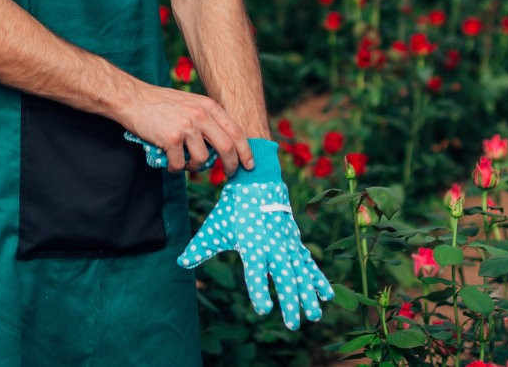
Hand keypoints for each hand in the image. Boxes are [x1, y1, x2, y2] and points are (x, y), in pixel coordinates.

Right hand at [120, 83, 253, 174]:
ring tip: (185, 162)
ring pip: (203, 158)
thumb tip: (223, 145)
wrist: (134, 99)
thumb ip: (207, 119)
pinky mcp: (171, 138)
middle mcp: (201, 115)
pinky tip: (169, 161)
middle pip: (227, 147)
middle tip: (230, 174)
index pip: (236, 131)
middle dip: (232, 165)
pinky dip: (176, 168)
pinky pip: (180, 164)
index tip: (249, 164)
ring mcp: (187, 126)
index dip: (246, 151)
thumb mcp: (191, 103)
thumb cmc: (162, 104)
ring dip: (196, 167)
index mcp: (209, 106)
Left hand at [176, 139, 334, 329]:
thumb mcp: (215, 227)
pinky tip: (326, 296)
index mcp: (253, 244)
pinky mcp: (295, 242)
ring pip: (301, 273)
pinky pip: (309, 263)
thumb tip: (181, 262)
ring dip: (308, 295)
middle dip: (290, 301)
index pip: (256, 271)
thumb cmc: (233, 209)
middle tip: (291, 325)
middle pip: (285, 277)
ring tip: (314, 317)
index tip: (263, 309)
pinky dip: (318, 279)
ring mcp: (287, 244)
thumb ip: (200, 247)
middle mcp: (273, 245)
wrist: (258, 182)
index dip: (260, 290)